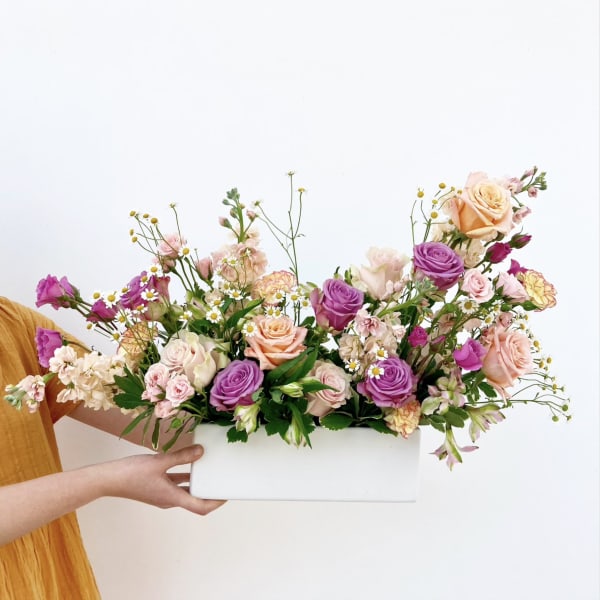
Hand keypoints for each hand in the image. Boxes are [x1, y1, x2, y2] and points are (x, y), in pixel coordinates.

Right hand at [99, 445, 225, 514]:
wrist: (108, 479)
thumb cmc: (131, 473)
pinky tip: (189, 462)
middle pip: (195, 499)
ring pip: (185, 489)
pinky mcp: (156, 487)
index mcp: (172, 498)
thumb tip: (201, 451)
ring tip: (209, 468)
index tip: (227, 493)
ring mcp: (162, 494)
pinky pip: (176, 483)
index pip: (200, 507)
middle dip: (209, 490)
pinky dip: (185, 475)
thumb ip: (182, 456)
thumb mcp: (160, 461)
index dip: (216, 502)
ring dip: (197, 481)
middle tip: (221, 479)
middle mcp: (169, 499)